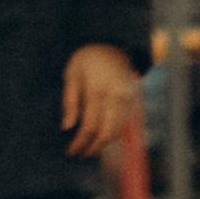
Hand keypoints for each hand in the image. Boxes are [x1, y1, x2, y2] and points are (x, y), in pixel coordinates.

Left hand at [63, 41, 140, 156]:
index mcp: (96, 89)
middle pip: (106, 133)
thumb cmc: (87, 58)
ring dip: (104, 144)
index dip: (80, 142)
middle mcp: (115, 96)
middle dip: (93, 147)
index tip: (71, 151)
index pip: (89, 125)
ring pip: (117, 130)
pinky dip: (113, 134)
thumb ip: (70, 101)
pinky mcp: (132, 99)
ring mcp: (126, 98)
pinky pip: (124, 123)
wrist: (113, 44)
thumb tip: (67, 127)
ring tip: (90, 149)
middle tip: (81, 154)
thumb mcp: (71, 74)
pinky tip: (102, 138)